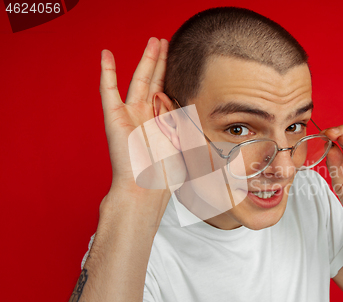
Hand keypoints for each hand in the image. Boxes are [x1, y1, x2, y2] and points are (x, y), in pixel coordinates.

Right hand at [100, 37, 184, 196]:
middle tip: (165, 41)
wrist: (145, 189)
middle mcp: (145, 116)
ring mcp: (129, 115)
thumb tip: (207, 116)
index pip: (166, 91)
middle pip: (154, 81)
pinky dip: (107, 72)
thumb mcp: (186, 147)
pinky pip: (108, 91)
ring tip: (153, 41)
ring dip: (145, 60)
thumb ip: (191, 128)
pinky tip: (106, 55)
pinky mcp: (114, 118)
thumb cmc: (165, 176)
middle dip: (160, 61)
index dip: (172, 74)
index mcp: (161, 123)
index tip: (181, 58)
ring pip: (137, 80)